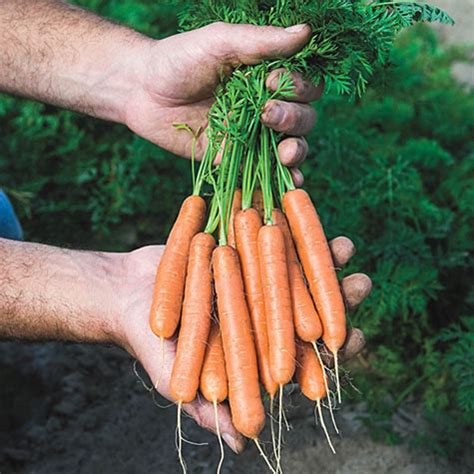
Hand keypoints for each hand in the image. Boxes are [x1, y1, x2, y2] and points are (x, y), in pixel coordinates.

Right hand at [114, 237, 370, 453]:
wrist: (125, 293)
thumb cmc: (151, 341)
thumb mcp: (176, 379)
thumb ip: (208, 409)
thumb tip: (243, 443)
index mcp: (256, 348)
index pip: (302, 354)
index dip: (331, 350)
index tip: (355, 338)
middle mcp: (261, 313)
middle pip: (306, 308)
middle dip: (338, 298)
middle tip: (363, 284)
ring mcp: (254, 279)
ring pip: (295, 271)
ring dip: (322, 259)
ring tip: (346, 246)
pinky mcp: (241, 250)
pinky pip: (269, 241)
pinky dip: (290, 231)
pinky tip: (309, 219)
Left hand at [123, 23, 322, 185]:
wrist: (142, 91)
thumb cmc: (180, 59)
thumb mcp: (220, 42)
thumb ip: (261, 41)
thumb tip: (306, 32)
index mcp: (268, 77)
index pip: (306, 87)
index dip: (299, 88)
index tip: (270, 82)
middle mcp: (266, 107)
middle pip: (304, 119)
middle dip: (294, 119)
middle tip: (267, 114)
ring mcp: (252, 136)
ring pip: (292, 146)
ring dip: (296, 151)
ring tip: (285, 152)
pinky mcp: (234, 158)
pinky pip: (265, 171)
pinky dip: (282, 178)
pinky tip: (289, 181)